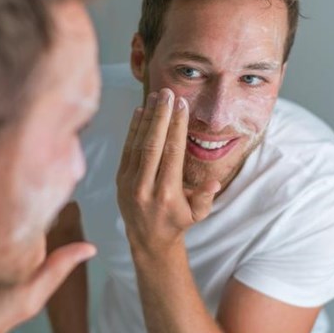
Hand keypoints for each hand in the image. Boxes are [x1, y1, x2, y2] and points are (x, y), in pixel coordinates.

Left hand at [116, 88, 218, 253]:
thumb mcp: (198, 214)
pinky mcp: (119, 178)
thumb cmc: (178, 222)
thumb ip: (205, 197)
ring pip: (138, 144)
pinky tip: (140, 111)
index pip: (172, 153)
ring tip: (155, 96)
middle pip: (153, 144)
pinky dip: (133, 129)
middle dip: (161, 116)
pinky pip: (127, 149)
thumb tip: (214, 182)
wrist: (148, 239)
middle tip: (168, 93)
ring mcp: (129, 182)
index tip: (181, 105)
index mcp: (166, 193)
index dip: (177, 127)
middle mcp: (144, 187)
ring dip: (147, 118)